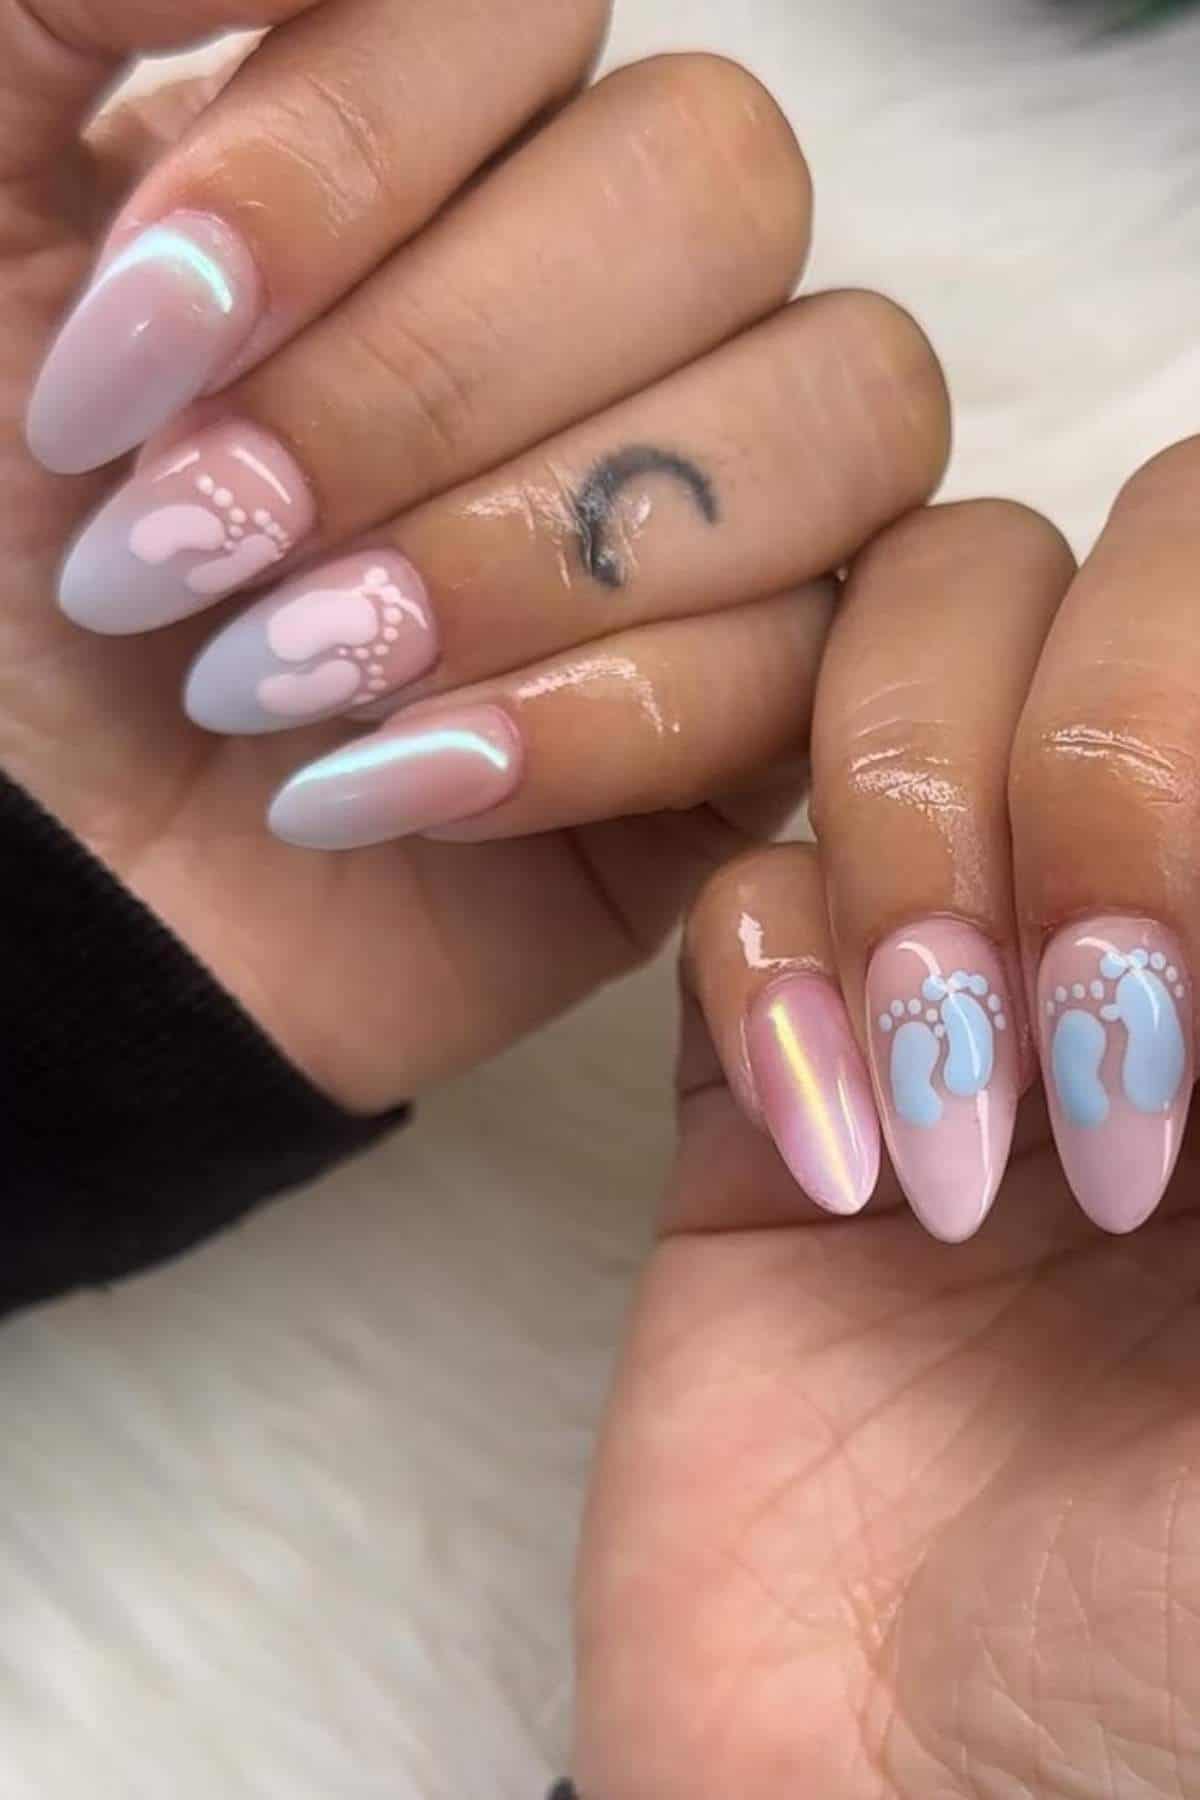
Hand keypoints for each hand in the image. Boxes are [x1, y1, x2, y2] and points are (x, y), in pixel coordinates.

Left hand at [2, 0, 946, 1109]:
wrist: (18, 888)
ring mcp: (705, 510)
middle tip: (201, 543)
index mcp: (428, 152)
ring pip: (839, 404)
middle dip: (426, 384)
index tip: (132, 345)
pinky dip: (588, 724)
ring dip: (525, 554)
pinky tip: (380, 787)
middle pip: (721, 188)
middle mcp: (603, 301)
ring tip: (287, 678)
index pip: (540, 5)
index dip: (347, 159)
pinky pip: (817, 657)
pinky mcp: (741, 715)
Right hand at [572, 482, 1199, 1794]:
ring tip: (966, 1130)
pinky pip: (736, 876)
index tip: (1192, 987)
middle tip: (1106, 1039)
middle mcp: (1153, 918)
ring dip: (920, 851)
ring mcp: (951, 972)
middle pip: (1111, 572)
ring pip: (907, 662)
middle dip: (1097, 758)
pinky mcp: (762, 1061)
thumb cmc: (1195, 1657)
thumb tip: (1192, 840)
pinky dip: (775, 979)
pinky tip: (832, 1174)